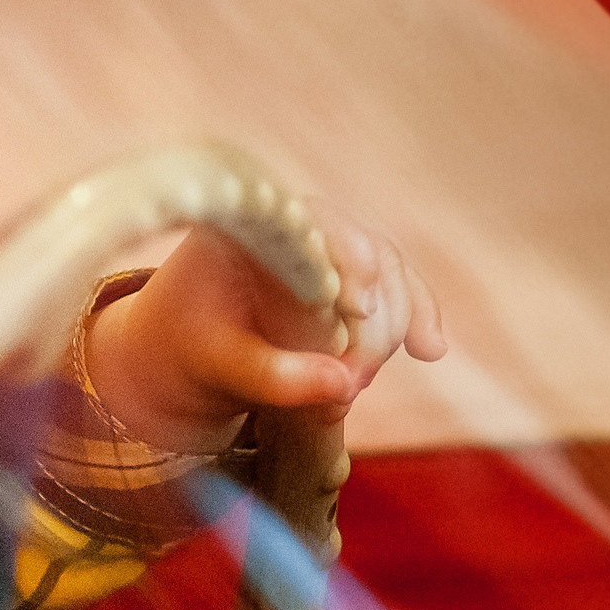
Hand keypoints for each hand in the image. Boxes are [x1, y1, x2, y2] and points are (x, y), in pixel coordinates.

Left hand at [82, 206, 445, 453]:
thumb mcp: (215, 366)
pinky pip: (396, 288)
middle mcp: (297, 221)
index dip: (345, 262)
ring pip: (388, 274)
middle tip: (354, 380)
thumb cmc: (185, 347)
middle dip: (370, 321)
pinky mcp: (351, 273)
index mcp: (249, 223)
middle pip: (364, 252)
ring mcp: (330, 243)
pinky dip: (413, 317)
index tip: (357, 309)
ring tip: (358, 382)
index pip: (314, 226)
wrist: (177, 346)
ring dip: (388, 330)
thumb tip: (342, 388)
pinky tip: (432, 350)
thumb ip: (272, 376)